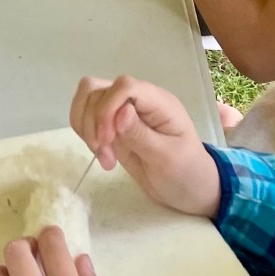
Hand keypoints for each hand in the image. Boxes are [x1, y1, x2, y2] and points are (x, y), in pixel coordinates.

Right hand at [68, 76, 221, 217]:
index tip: (107, 140)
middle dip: (94, 123)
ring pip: (88, 99)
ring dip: (87, 128)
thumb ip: (142, 135)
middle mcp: (138, 101)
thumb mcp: (168, 158)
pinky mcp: (113, 124)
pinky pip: (87, 115)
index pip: (124, 86)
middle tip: (105, 155)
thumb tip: (120, 112)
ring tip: (104, 157)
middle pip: (99, 90)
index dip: (107, 108)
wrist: (189, 190)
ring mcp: (123, 111)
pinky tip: (101, 154)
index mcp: (159, 102)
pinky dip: (85, 132)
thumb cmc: (186, 173)